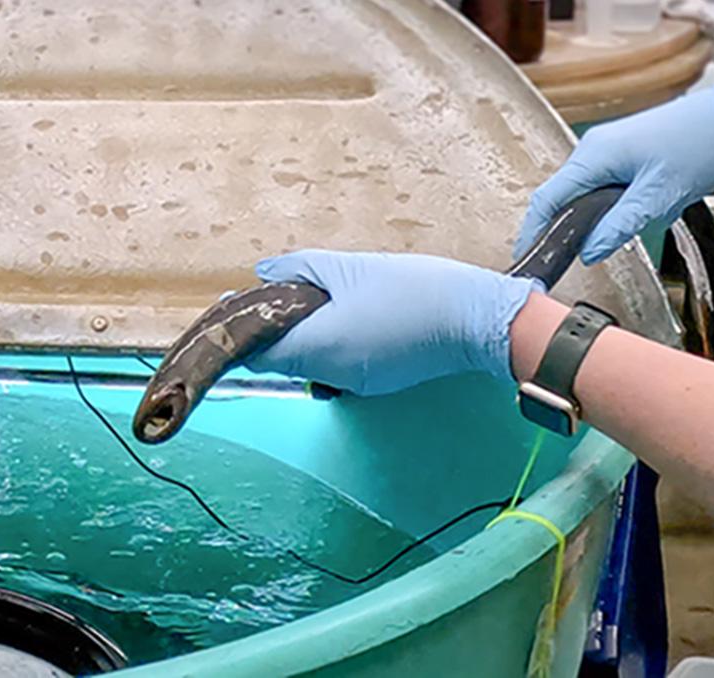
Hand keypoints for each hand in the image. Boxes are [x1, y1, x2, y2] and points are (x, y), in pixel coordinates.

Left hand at [245, 250, 537, 395]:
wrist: (477, 319)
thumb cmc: (413, 289)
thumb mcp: (349, 266)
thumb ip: (299, 269)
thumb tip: (263, 274)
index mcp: (318, 347)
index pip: (258, 355)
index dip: (241, 333)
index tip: (236, 308)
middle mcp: (330, 374)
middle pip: (282, 359)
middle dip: (271, 329)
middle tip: (273, 291)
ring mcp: (355, 383)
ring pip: (309, 361)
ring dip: (300, 334)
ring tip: (310, 295)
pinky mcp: (376, 380)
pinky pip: (336, 363)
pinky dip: (327, 341)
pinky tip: (342, 313)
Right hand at [516, 73, 713, 264]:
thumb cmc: (699, 145)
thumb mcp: (659, 196)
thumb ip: (619, 226)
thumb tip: (588, 252)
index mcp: (594, 156)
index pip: (548, 199)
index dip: (533, 231)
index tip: (527, 256)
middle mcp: (592, 149)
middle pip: (561, 196)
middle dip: (565, 228)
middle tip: (569, 258)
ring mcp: (605, 148)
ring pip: (583, 192)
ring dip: (594, 216)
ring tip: (617, 231)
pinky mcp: (620, 152)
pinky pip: (600, 184)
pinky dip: (609, 204)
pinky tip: (636, 211)